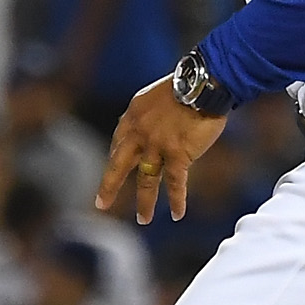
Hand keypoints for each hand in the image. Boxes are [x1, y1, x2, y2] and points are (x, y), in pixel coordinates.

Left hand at [97, 73, 226, 225]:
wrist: (203, 84)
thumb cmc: (186, 87)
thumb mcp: (154, 97)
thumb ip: (148, 117)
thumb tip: (146, 132)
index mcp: (133, 116)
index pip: (118, 143)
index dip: (116, 159)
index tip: (116, 171)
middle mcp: (140, 132)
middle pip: (119, 165)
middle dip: (109, 186)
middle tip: (101, 204)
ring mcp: (157, 145)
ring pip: (147, 180)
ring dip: (145, 203)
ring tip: (143, 220)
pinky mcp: (178, 154)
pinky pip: (175, 183)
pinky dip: (176, 200)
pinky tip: (177, 214)